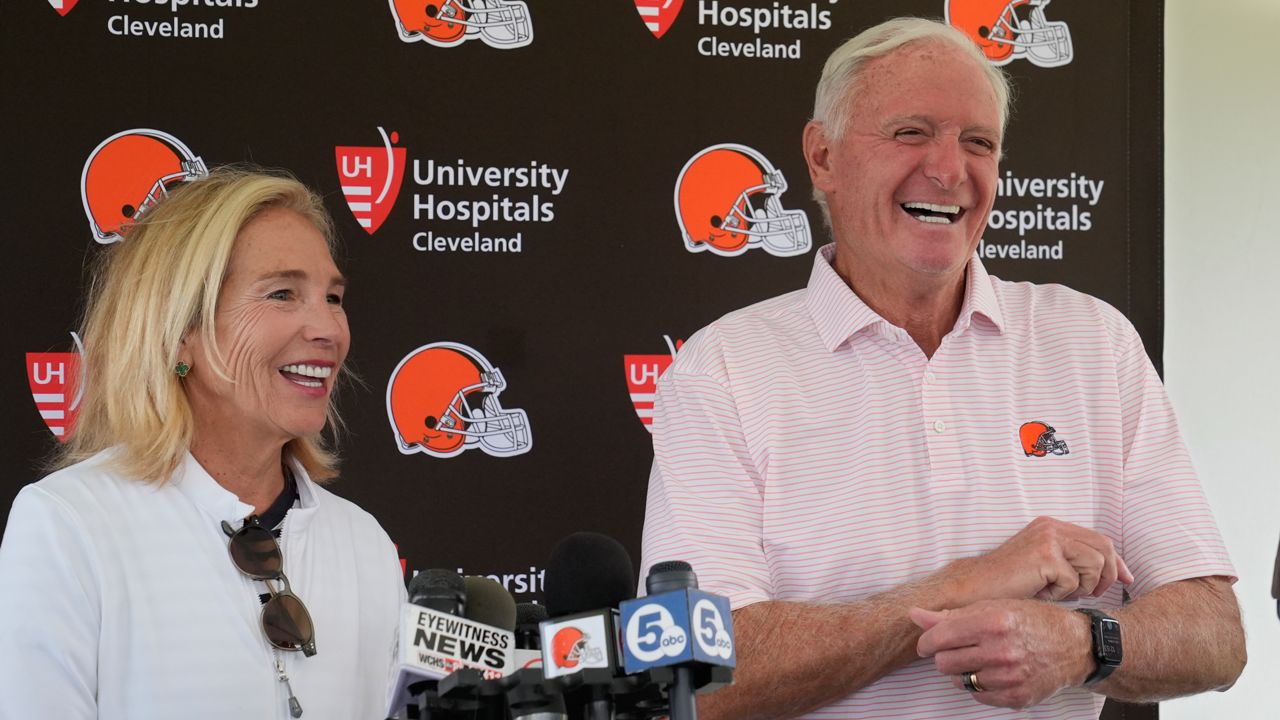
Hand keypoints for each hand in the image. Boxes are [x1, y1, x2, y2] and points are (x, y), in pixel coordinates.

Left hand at [910, 601, 1093, 709]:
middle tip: (957, 650)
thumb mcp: (994, 607)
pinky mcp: (1017, 696)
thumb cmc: (1032, 620)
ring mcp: (1010, 677)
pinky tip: (992, 672)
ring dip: (963, 671)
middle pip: (944, 663)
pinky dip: (980, 685)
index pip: (939, 638)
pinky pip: (979, 696)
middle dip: (944, 656)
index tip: (927, 644)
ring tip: (979, 659)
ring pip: (960, 681)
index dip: (926, 642)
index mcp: (992, 621)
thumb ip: (951, 615)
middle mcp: (1000, 650)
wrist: (1075, 646)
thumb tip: (914, 615)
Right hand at [956, 516, 1132, 602]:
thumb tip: (1111, 573)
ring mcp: (1048, 539)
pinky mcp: (1045, 556)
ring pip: (1094, 564)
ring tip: (1059, 593)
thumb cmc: (1009, 583)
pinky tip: (1042, 593)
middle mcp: (1051, 527)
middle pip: (1104, 547)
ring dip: (1083, 586)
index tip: (1127, 579)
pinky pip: (1073, 581)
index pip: (1099, 538)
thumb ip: (1072, 561)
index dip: (1117, 561)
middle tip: (1095, 593)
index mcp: (1052, 526)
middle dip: (1108, 575)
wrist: (976, 587)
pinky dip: (1061, 594)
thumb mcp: (1045, 566)